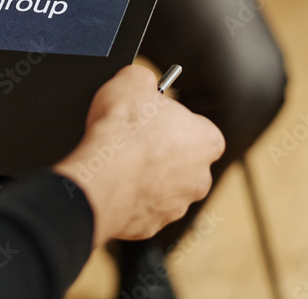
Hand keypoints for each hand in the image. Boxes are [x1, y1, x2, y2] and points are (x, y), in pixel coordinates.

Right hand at [54, 65, 223, 246]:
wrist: (100, 176)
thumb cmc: (123, 130)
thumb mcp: (132, 80)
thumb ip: (144, 80)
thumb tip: (140, 82)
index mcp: (207, 141)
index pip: (199, 129)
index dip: (173, 121)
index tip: (152, 117)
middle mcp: (200, 178)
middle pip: (183, 161)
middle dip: (161, 153)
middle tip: (133, 139)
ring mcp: (176, 206)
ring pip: (162, 188)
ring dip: (145, 177)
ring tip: (118, 162)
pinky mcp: (151, 226)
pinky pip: (141, 209)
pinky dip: (128, 198)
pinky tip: (112, 183)